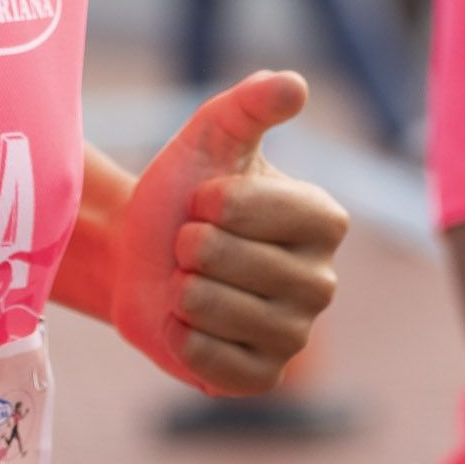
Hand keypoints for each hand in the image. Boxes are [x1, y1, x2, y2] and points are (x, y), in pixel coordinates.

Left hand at [109, 72, 351, 395]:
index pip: (249, 208)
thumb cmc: (183, 193)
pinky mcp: (263, 379)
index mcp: (324, 220)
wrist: (139, 257)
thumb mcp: (211, 137)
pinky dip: (181, 337)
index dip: (208, 201)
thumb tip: (295, 84)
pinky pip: (210, 360)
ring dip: (180, 290)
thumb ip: (251, 105)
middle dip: (187, 246)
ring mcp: (296, 336)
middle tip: (192, 247)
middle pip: (223, 259)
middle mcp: (322, 282)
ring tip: (190, 283)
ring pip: (212, 308)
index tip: (205, 201)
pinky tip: (186, 323)